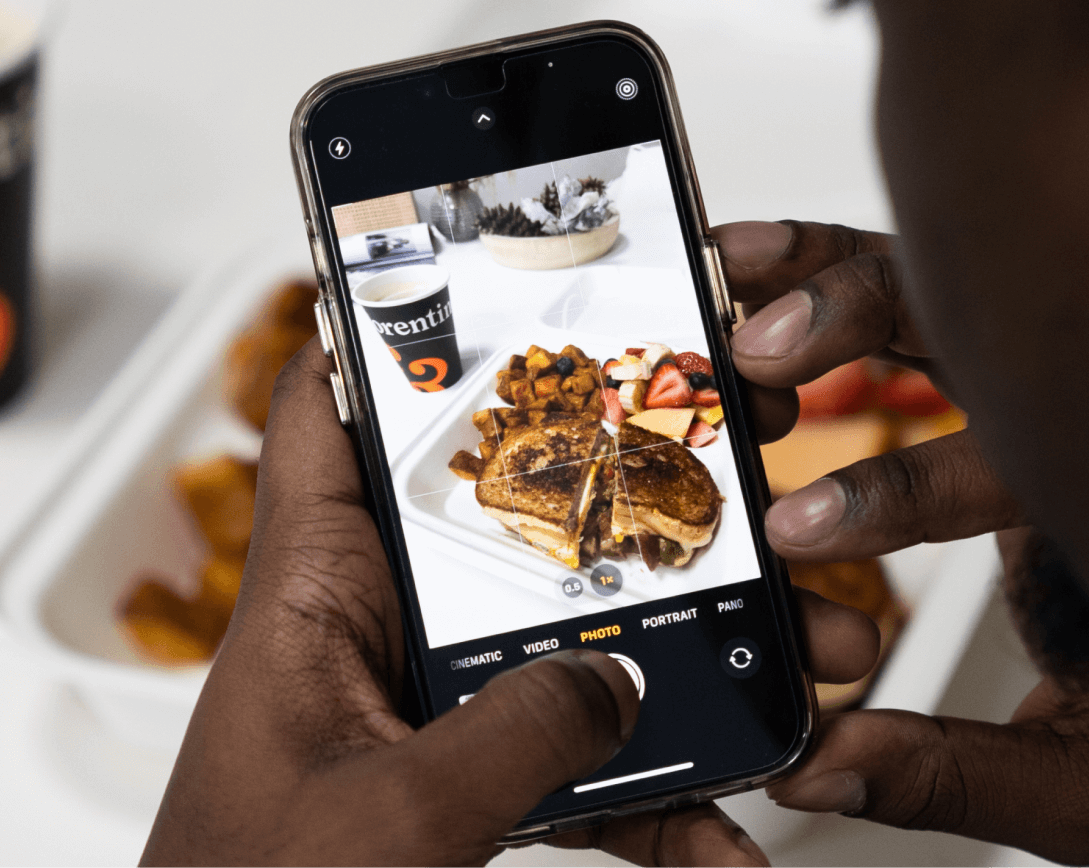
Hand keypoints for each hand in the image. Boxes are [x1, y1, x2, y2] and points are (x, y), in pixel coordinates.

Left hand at [141, 343, 880, 866]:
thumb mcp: (391, 820)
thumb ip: (512, 741)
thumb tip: (616, 687)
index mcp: (313, 606)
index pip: (326, 425)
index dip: (378, 338)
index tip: (469, 277)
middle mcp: (369, 639)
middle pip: (496, 527)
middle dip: (613, 518)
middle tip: (713, 487)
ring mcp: (419, 713)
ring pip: (557, 654)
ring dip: (663, 674)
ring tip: (775, 678)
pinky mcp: (455, 786)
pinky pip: (568, 770)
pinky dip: (647, 806)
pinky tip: (716, 844)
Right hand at [716, 220, 1088, 864]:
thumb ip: (956, 778)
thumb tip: (815, 765)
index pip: (1027, 479)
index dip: (901, 495)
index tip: (799, 529)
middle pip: (995, 329)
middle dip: (861, 321)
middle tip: (759, 355)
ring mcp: (1070, 398)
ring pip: (953, 289)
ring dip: (835, 277)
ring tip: (734, 269)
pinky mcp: (1026, 384)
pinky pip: (933, 306)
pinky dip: (843, 280)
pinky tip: (772, 273)